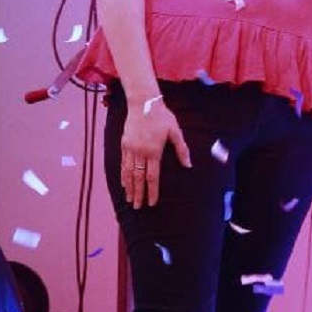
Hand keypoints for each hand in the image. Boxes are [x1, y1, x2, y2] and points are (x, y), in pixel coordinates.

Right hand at [120, 93, 190, 208]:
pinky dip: (123, 175)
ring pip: (129, 173)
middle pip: (139, 178)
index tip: (152, 202)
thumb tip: (189, 165)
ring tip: (130, 200)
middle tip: (138, 207)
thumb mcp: (175, 132)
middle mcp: (140, 153)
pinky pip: (123, 164)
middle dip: (139, 194)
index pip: (153, 177)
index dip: (152, 191)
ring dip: (129, 187)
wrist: (143, 104)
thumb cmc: (162, 117)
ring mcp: (130, 149)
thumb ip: (182, 149)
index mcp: (154, 151)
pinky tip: (124, 184)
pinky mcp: (124, 145)